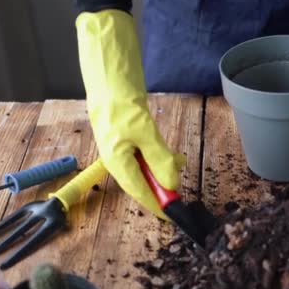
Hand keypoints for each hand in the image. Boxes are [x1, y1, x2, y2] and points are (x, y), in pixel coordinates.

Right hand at [75, 10, 184, 218]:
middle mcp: (116, 159)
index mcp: (116, 162)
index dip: (157, 204)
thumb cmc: (120, 103)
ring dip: (163, 168)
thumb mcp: (145, 133)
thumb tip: (171, 184)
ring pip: (145, 168)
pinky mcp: (128, 137)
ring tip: (179, 161)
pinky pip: (145, 155)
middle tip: (180, 184)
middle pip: (142, 182)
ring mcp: (121, 148)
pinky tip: (170, 153)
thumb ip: (159, 160)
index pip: (139, 192)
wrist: (108, 73)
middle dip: (163, 184)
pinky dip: (158, 156)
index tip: (173, 214)